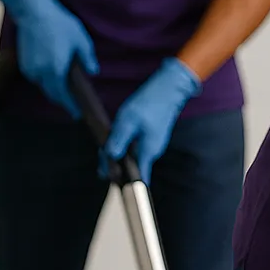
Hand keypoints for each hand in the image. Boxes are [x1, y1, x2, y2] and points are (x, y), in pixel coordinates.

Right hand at [0, 0, 98, 117]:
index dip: (70, 106)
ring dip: (53, 88)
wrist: (34, 11)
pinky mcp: (23, 63)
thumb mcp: (82, 41)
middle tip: (74, 102)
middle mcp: (39, 73)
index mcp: (55, 69)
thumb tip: (93, 73)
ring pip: (43, 85)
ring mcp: (29, 68)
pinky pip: (36, 77)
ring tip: (66, 87)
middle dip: (62, 98)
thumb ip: (87, 60)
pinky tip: (54, 74)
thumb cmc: (60, 24)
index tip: (77, 114)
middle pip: (51, 93)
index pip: (62, 95)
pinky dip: (46, 79)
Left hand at [100, 58, 200, 183]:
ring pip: (133, 154)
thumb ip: (119, 139)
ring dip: (119, 151)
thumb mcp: (128, 120)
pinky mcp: (152, 137)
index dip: (124, 182)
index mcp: (148, 150)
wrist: (169, 88)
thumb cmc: (150, 102)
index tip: (111, 181)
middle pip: (132, 166)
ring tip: (106, 143)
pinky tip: (118, 135)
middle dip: (115, 163)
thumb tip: (110, 156)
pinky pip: (137, 146)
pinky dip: (126, 144)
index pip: (137, 177)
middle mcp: (153, 151)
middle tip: (100, 153)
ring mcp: (154, 144)